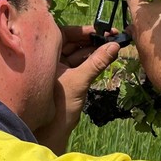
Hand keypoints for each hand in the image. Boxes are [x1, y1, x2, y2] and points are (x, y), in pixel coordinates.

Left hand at [33, 25, 119, 154]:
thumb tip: (115, 46)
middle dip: (91, 40)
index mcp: (45, 55)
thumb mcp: (80, 80)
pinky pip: (81, 64)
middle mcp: (51, 59)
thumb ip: (97, 63)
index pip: (65, 34)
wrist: (53, 130)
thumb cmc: (59, 105)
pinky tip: (106, 57)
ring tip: (112, 46)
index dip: (84, 31)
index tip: (102, 30)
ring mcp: (60, 69)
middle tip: (111, 37)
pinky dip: (92, 60)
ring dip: (94, 50)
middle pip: (73, 43)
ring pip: (78, 54)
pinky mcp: (68, 78)